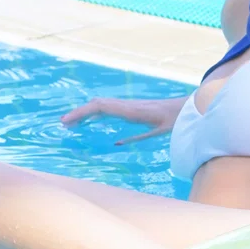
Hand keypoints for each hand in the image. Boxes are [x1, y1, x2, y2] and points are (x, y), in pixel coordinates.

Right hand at [60, 97, 183, 144]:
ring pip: (102, 104)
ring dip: (86, 112)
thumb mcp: (158, 132)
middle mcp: (127, 105)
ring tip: (71, 123)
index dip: (81, 112)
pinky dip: (97, 113)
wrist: (186, 108)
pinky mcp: (132, 108)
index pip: (100, 106)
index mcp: (130, 110)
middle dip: (78, 113)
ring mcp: (129, 105)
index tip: (67, 121)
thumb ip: (139, 138)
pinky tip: (92, 121)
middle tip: (62, 124)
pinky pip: (110, 108)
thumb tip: (115, 144)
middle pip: (97, 104)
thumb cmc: (175, 121)